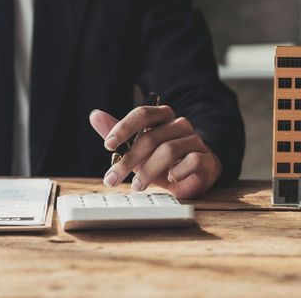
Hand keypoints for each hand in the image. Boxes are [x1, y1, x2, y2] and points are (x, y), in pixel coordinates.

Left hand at [89, 106, 221, 197]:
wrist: (193, 175)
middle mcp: (179, 125)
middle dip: (128, 160)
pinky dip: (177, 172)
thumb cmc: (161, 159)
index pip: (142, 113)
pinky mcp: (206, 158)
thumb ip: (118, 134)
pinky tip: (170, 179)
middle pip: (151, 137)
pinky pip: (192, 161)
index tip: (108, 145)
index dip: (124, 127)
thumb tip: (95, 115)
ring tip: (136, 186)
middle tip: (112, 178)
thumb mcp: (136, 148)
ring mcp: (194, 140)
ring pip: (169, 150)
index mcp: (162, 117)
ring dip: (148, 171)